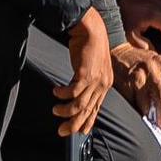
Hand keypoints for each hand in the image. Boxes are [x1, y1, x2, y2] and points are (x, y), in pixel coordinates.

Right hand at [56, 9, 113, 135]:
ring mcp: (95, 80)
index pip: (96, 109)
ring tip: (55, 110)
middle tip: (61, 131)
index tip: (78, 132)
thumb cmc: (90, 45)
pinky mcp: (86, 73)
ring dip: (65, 111)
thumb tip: (75, 94)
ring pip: (80, 105)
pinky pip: (73, 91)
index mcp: (105, 84)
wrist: (92, 28)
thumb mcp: (92, 67)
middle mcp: (102, 84)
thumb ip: (87, 81)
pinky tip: (55, 92)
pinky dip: (63, 95)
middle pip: (87, 112)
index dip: (87, 122)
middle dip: (73, 124)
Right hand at [112, 36, 160, 127]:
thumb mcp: (155, 61)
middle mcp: (152, 68)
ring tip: (152, 121)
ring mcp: (139, 75)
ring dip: (151, 114)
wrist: (117, 50)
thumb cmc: (138, 59)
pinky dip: (138, 110)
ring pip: (148, 101)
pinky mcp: (127, 83)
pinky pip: (134, 102)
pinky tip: (140, 113)